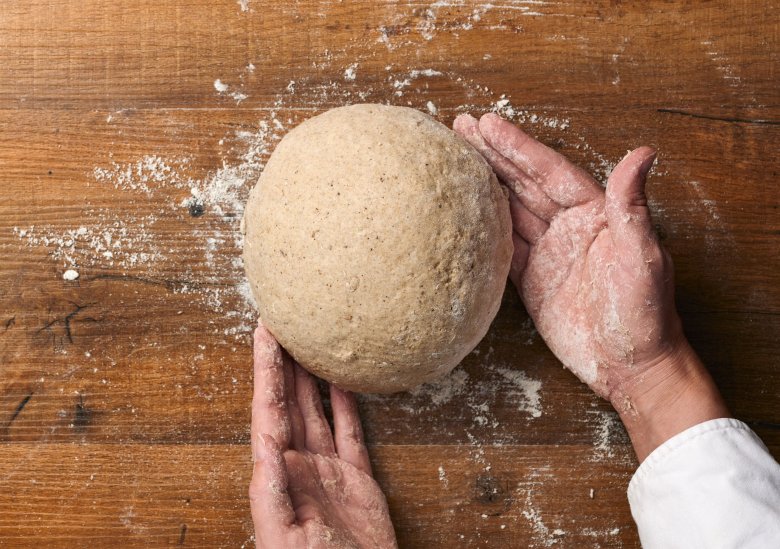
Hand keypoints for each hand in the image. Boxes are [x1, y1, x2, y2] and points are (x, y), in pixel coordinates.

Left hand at [249, 322, 397, 547]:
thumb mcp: (286, 541)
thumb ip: (272, 498)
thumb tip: (264, 450)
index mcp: (276, 478)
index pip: (267, 413)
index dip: (265, 372)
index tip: (264, 335)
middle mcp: (298, 466)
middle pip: (288, 402)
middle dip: (282, 363)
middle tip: (282, 322)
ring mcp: (328, 470)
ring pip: (316, 410)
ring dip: (309, 376)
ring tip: (307, 340)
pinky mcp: (357, 479)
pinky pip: (350, 432)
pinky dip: (346, 404)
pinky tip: (343, 380)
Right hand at [454, 113, 728, 458]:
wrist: (631, 368)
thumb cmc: (645, 315)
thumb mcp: (642, 259)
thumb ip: (631, 207)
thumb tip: (644, 152)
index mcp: (594, 214)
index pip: (549, 172)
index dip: (517, 147)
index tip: (488, 124)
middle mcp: (569, 227)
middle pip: (523, 183)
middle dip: (492, 155)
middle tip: (459, 128)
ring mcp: (549, 253)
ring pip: (509, 210)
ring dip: (482, 185)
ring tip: (454, 161)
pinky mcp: (533, 281)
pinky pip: (502, 248)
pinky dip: (481, 229)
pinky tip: (461, 213)